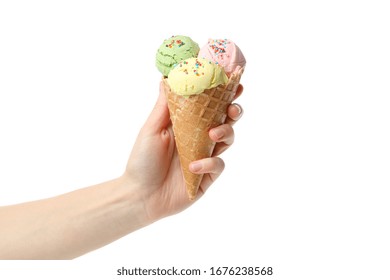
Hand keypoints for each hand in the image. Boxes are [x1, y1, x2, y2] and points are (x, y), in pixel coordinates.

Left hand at [124, 82, 243, 221]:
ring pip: (228, 139)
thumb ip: (164, 106)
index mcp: (187, 124)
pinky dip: (209, 163)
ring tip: (213, 134)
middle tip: (232, 108)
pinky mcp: (208, 175)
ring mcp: (205, 156)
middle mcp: (199, 138)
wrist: (140, 195)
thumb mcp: (152, 129)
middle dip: (234, 111)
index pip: (209, 106)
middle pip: (225, 120)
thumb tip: (166, 78)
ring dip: (226, 133)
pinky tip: (193, 166)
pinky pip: (218, 165)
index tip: (232, 82)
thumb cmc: (143, 160)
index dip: (223, 94)